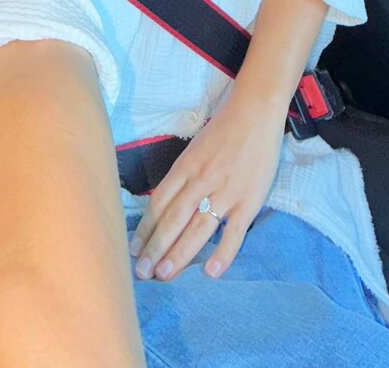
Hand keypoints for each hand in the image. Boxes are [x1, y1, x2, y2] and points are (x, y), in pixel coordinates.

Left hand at [128, 91, 283, 282]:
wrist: (255, 112)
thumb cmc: (223, 130)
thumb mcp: (194, 149)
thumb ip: (182, 177)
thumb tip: (166, 206)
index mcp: (184, 167)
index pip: (158, 204)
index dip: (145, 229)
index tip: (132, 251)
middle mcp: (200, 181)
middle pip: (172, 219)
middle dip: (155, 248)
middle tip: (141, 274)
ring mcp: (225, 192)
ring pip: (197, 228)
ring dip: (179, 254)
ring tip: (164, 275)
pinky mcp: (249, 200)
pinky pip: (234, 231)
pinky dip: (223, 253)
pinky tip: (211, 272)